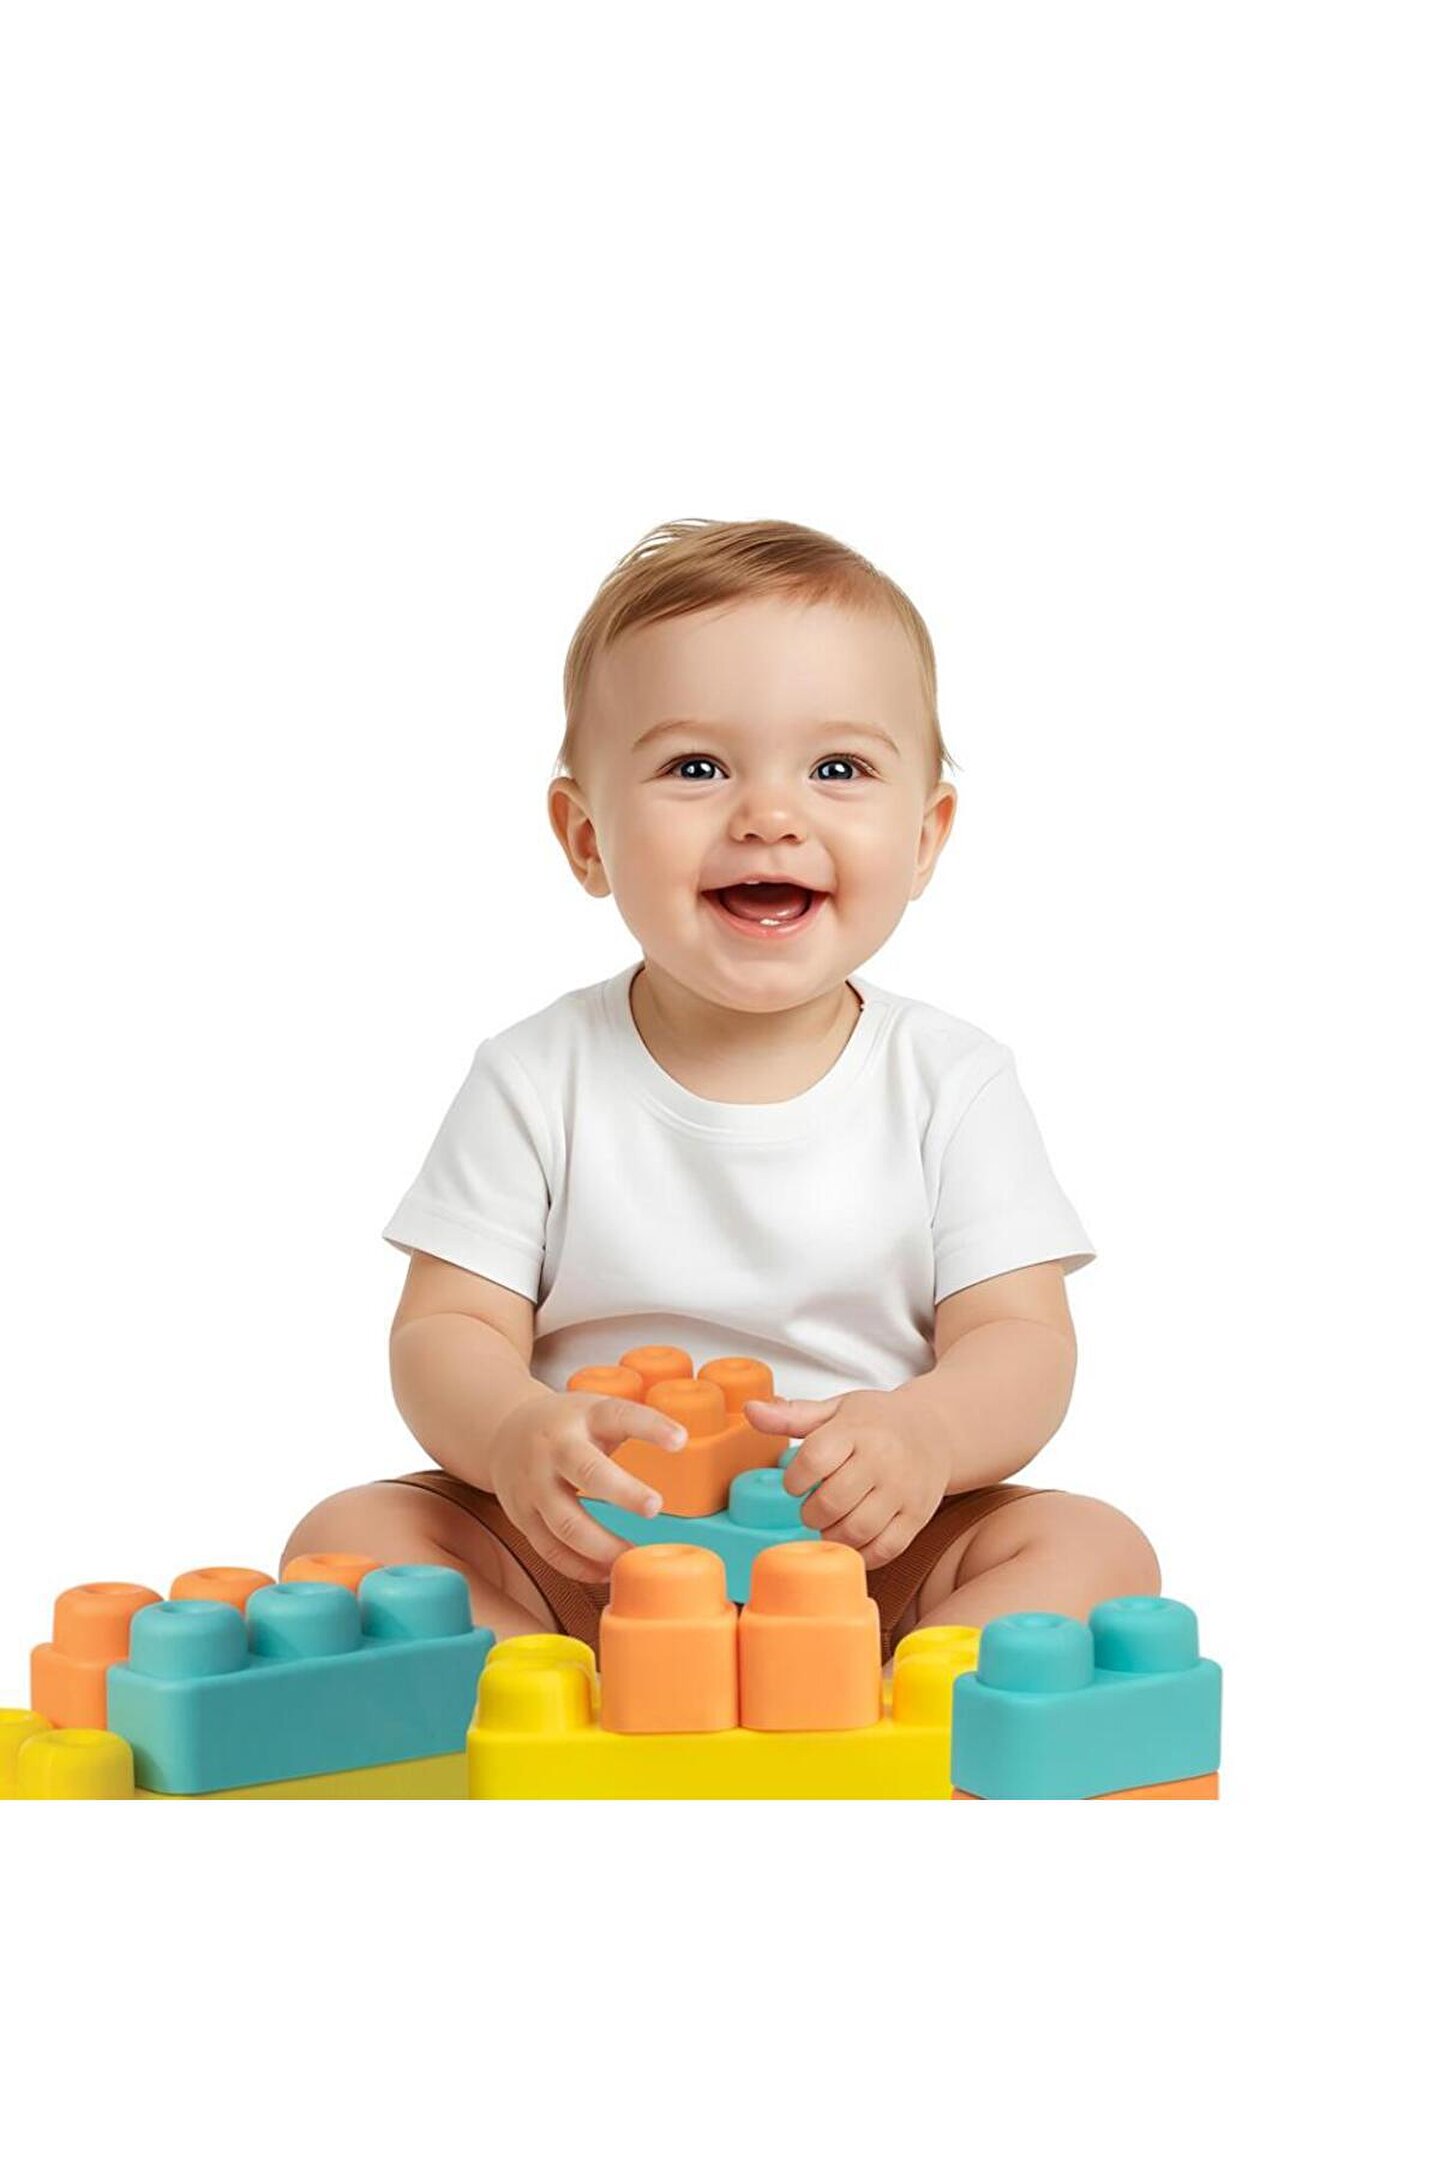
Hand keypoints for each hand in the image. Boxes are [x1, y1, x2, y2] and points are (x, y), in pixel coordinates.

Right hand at [489, 1392, 688, 1584]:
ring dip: (602, 1545)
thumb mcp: (596, 1410)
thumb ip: (633, 1425)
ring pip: (566, 1522)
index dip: (650, 1427)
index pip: (618, 1416)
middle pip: (587, 1471)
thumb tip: (690, 1444)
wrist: (505, 1432)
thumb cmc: (568, 1425)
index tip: (680, 1440)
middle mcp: (556, 1448)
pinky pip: (549, 1548)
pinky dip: (578, 1566)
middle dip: (623, 1492)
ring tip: (632, 1556)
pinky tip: (605, 1572)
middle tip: (655, 1507)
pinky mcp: (522, 1515)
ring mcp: (534, 1484)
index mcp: (583, 1416)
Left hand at [742, 1389, 947, 1567]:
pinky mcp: (917, 1517)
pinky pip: (885, 1549)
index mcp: (857, 1430)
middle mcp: (882, 1460)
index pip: (813, 1459)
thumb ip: (792, 1415)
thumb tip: (751, 1411)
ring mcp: (903, 1491)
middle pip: (831, 1502)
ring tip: (829, 1524)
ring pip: (856, 1530)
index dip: (794, 1478)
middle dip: (810, 1512)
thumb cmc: (879, 1422)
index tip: (795, 1481)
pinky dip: (861, 1553)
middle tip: (810, 1508)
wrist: (937, 1431)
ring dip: (832, 1535)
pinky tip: (852, 1540)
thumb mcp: (837, 1409)